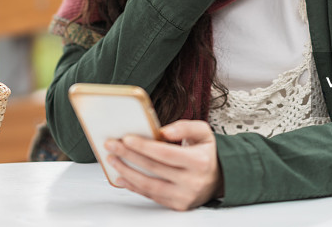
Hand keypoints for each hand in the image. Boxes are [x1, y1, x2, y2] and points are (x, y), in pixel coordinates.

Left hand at [105, 120, 222, 210]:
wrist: (220, 178)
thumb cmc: (206, 153)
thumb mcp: (203, 132)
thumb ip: (185, 127)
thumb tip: (163, 131)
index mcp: (199, 161)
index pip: (166, 153)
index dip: (144, 146)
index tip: (126, 138)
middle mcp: (192, 182)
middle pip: (154, 168)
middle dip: (128, 156)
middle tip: (112, 145)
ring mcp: (185, 196)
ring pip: (149, 186)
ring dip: (127, 172)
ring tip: (113, 160)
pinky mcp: (178, 205)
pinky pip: (151, 196)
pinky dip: (134, 186)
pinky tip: (122, 176)